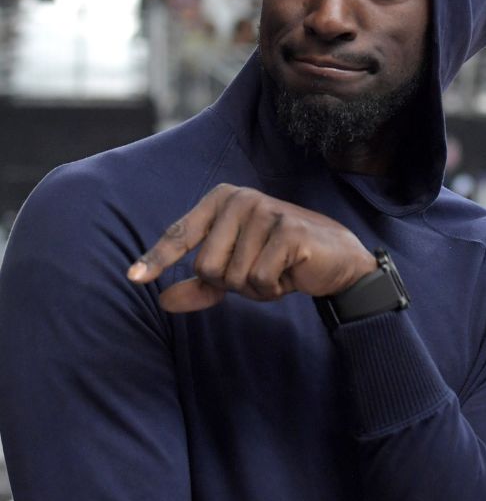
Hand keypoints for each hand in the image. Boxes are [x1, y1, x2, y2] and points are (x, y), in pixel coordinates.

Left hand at [127, 184, 376, 311]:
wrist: (336, 261)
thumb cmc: (282, 261)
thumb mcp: (237, 272)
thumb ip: (201, 285)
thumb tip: (163, 301)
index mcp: (222, 200)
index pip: (181, 234)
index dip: (157, 259)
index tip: (134, 279)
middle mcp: (240, 199)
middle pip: (205, 266)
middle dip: (230, 283)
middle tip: (259, 271)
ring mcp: (265, 212)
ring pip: (232, 276)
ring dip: (253, 288)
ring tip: (277, 272)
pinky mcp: (287, 231)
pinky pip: (257, 279)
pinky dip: (271, 289)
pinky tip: (289, 275)